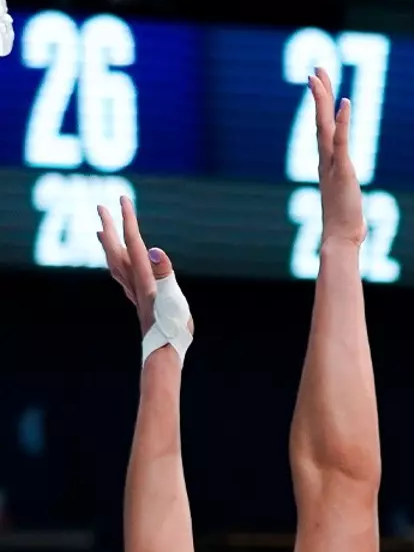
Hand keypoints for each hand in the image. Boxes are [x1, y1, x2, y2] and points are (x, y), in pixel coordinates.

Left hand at [97, 197, 189, 338]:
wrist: (164, 353)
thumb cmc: (173, 328)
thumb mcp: (174, 298)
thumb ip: (165, 273)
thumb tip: (156, 250)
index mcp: (144, 276)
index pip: (133, 241)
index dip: (128, 219)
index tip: (123, 198)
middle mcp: (135, 282)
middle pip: (116, 249)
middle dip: (109, 227)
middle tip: (101, 207)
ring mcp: (136, 292)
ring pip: (115, 262)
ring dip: (108, 244)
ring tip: (101, 232)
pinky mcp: (141, 301)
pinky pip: (122, 276)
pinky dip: (116, 263)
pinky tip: (120, 266)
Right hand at [311, 67, 365, 246]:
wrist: (340, 238)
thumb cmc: (345, 224)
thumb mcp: (347, 201)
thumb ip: (348, 195)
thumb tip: (355, 205)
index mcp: (327, 163)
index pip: (323, 127)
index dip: (322, 105)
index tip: (319, 84)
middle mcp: (325, 159)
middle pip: (320, 119)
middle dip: (319, 93)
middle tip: (315, 69)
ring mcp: (332, 163)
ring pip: (325, 125)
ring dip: (322, 99)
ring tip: (318, 76)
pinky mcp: (343, 170)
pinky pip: (342, 141)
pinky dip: (343, 121)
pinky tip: (345, 102)